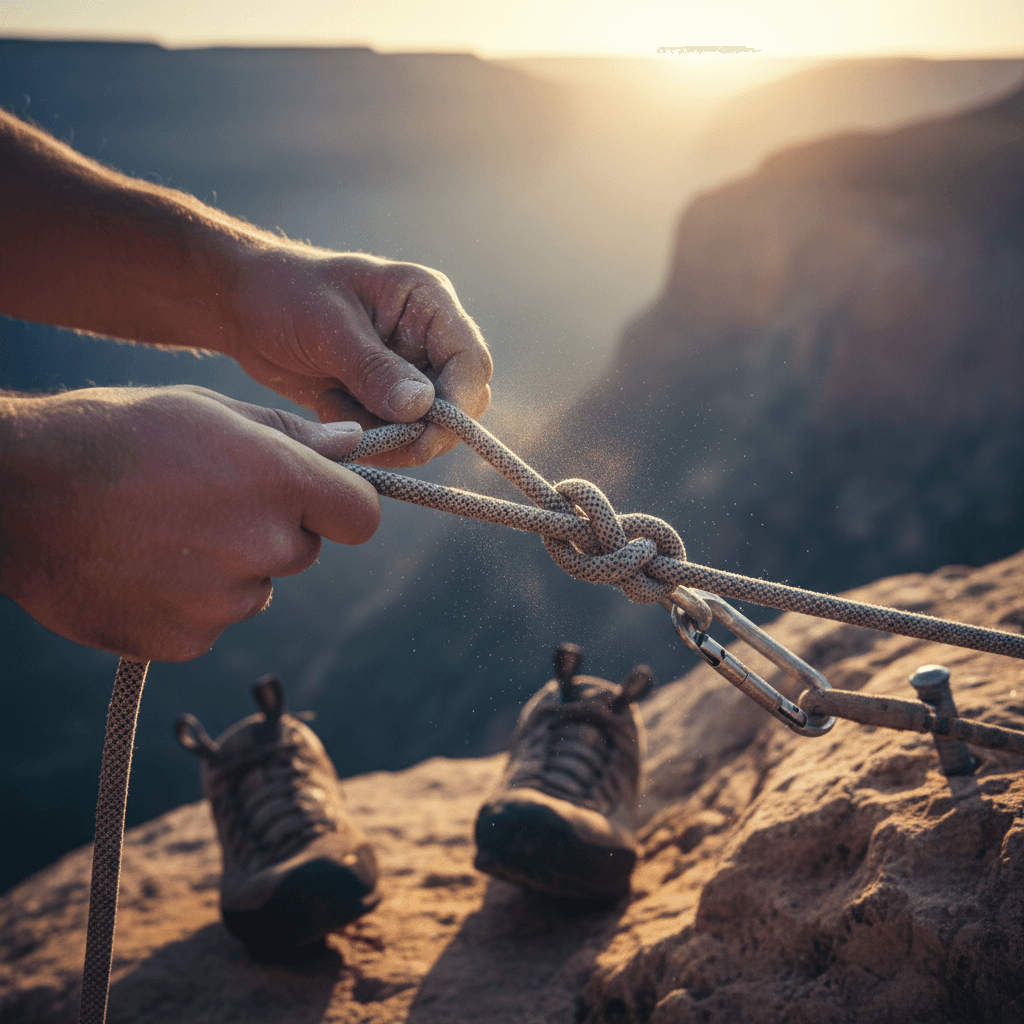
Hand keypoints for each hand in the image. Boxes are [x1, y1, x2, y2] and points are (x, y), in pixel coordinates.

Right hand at [0, 386, 378, 660]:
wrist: (16, 496)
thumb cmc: (115, 435)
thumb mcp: (209, 410)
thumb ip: (292, 433)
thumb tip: (351, 444)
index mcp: (279, 482)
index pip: (362, 516)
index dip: (343, 506)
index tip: (318, 498)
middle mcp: (263, 546)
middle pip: (304, 551)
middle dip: (275, 531)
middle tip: (211, 504)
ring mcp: (225, 602)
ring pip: (256, 587)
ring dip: (230, 568)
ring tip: (165, 533)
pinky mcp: (186, 640)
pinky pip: (212, 621)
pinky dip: (190, 603)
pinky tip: (144, 567)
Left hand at [227, 249, 492, 466]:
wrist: (241, 307)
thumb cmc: (283, 294)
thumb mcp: (328, 327)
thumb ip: (374, 369)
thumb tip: (422, 408)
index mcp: (428, 303)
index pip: (470, 362)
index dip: (458, 404)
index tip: (425, 435)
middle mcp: (429, 338)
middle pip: (461, 402)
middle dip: (423, 429)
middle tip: (374, 435)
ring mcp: (410, 370)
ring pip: (431, 427)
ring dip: (389, 435)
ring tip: (334, 407)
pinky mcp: (386, 398)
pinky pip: (398, 435)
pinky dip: (369, 436)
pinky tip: (329, 407)